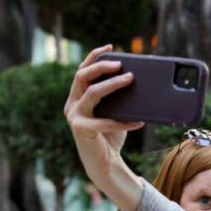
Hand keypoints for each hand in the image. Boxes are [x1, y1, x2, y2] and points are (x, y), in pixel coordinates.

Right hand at [64, 44, 145, 210]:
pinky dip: (123, 121)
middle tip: (120, 64)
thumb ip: (118, 98)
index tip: (110, 46)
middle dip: (101, 66)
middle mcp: (72, 104)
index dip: (94, 56)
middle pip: (82, 76)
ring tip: (130, 79)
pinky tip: (139, 122)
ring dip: (112, 84)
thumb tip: (137, 80)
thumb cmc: (110, 136)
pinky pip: (104, 121)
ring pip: (91, 92)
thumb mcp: (115, 112)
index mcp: (77, 97)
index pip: (82, 70)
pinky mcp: (80, 129)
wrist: (104, 164)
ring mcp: (74, 116)